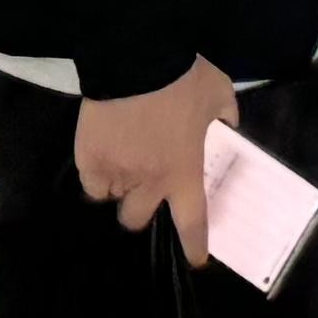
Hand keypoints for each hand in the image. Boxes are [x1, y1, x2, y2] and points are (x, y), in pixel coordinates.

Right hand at [74, 58, 241, 260]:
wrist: (137, 56)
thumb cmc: (183, 77)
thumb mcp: (219, 93)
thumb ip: (226, 115)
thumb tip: (229, 125)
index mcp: (183, 172)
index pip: (191, 222)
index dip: (193, 245)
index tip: (194, 260)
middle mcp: (148, 182)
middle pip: (136, 220)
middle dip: (140, 209)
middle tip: (142, 190)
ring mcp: (116, 172)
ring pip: (110, 200)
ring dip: (117, 189)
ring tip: (119, 170)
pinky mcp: (88, 157)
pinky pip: (89, 182)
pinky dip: (95, 176)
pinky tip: (99, 160)